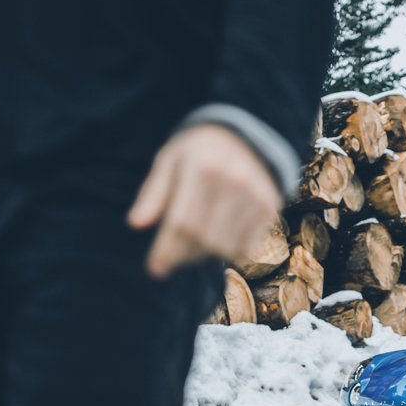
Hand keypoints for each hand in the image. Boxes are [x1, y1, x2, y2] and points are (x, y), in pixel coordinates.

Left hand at [127, 123, 282, 278]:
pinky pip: (245, 248)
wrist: (245, 136)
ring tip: (193, 240)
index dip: (166, 250)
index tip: (155, 269)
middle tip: (171, 255)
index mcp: (203, 167)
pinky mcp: (270, 207)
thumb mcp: (169, 161)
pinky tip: (217, 234)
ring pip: (224, 248)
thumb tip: (135, 224)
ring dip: (204, 254)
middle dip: (182, 255)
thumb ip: (153, 193)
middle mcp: (234, 181)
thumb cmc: (197, 153)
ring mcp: (256, 195)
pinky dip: (228, 250)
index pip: (182, 222)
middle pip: (203, 239)